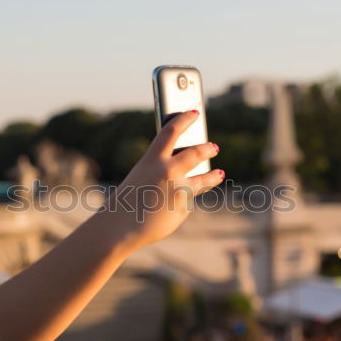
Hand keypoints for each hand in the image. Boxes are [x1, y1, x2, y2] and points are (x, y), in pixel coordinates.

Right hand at [101, 110, 222, 250]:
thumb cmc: (126, 201)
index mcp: (153, 160)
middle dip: (206, 149)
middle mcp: (169, 171)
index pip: (171, 131)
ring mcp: (179, 190)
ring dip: (212, 176)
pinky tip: (169, 211)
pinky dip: (179, 205)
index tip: (194, 113)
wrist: (121, 227)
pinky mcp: (183, 207)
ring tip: (220, 173)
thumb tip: (185, 176)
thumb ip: (161, 172)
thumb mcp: (141, 177)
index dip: (184, 120)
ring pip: (202, 180)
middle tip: (213, 147)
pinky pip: (185, 203)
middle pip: (195, 153)